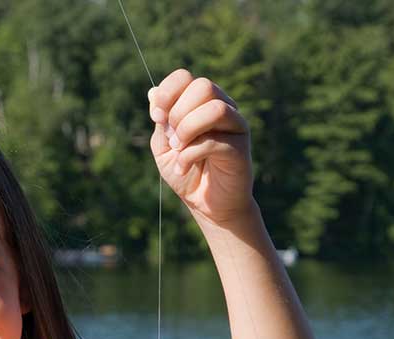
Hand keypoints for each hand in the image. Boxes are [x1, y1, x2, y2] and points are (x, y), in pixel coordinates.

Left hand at [149, 69, 254, 224]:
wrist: (208, 205)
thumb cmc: (187, 173)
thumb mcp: (164, 147)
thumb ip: (161, 120)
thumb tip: (152, 92)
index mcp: (201, 103)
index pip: (186, 77)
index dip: (168, 92)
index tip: (157, 117)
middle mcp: (223, 108)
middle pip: (204, 86)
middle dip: (179, 112)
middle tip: (172, 138)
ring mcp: (235, 126)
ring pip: (215, 108)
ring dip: (188, 129)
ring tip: (179, 149)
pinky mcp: (240, 148)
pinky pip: (214, 140)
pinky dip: (191, 154)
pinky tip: (184, 167)